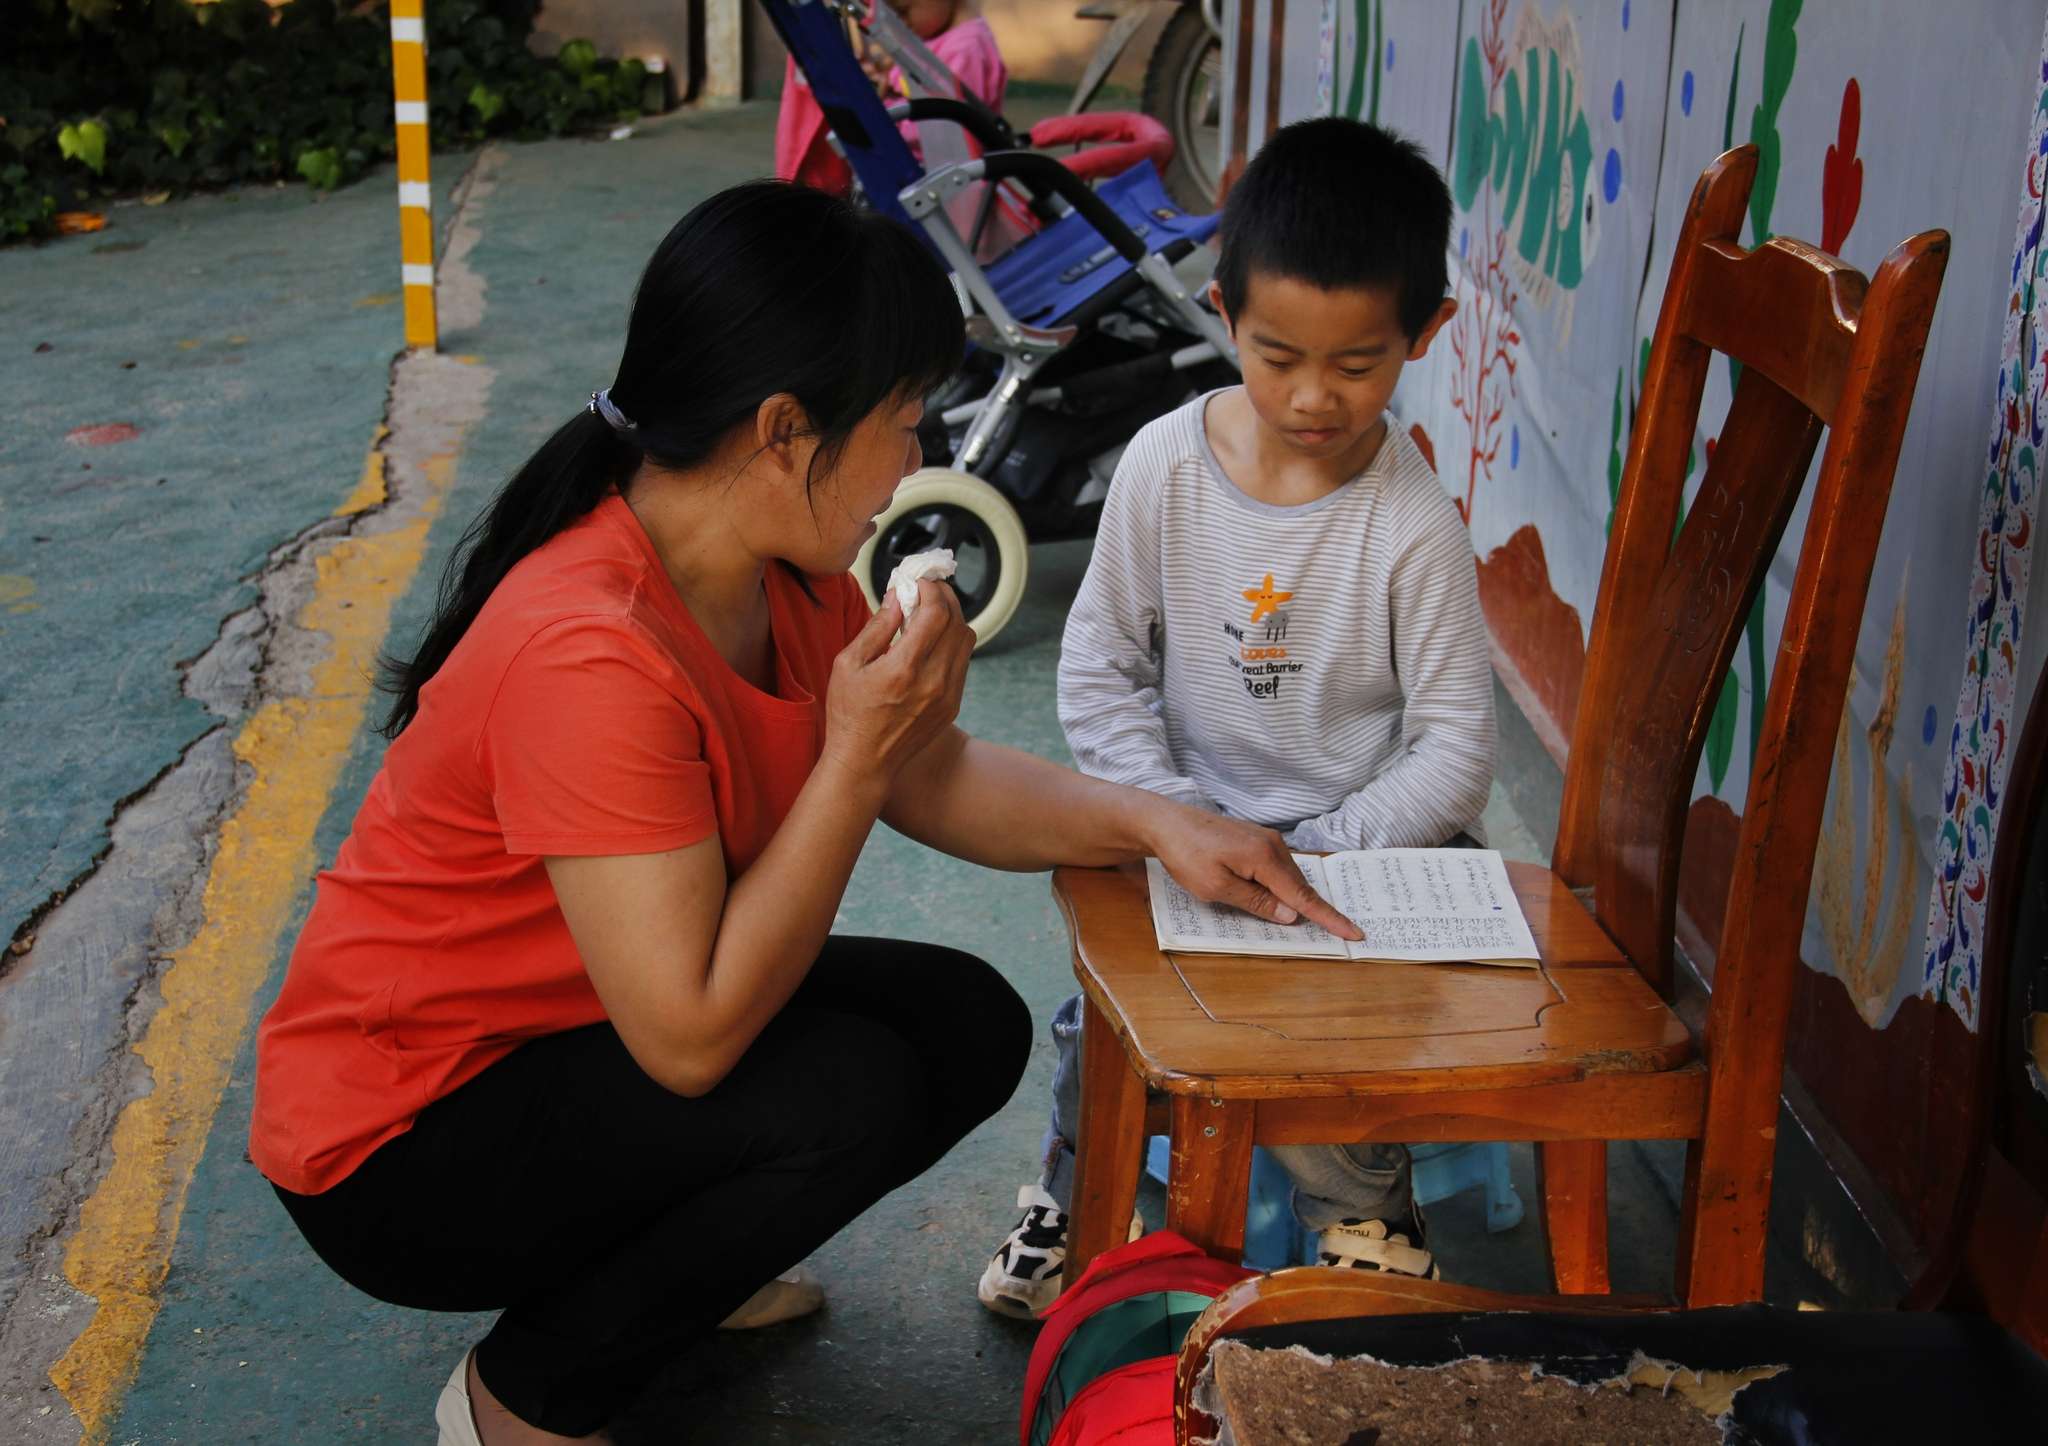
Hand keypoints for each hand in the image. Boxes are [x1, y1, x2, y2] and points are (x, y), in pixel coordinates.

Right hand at [821, 579, 973, 791]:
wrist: (864, 762)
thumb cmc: (848, 713)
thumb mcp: (849, 664)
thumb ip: (877, 626)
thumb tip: (898, 595)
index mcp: (904, 669)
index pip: (936, 613)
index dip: (931, 589)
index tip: (918, 582)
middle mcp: (933, 682)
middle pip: (957, 621)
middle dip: (944, 597)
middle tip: (927, 589)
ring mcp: (947, 695)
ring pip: (966, 639)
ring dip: (952, 618)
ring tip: (930, 612)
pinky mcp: (953, 704)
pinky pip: (963, 661)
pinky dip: (953, 642)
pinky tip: (932, 640)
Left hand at [1142, 801, 1362, 939]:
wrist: (1167, 822)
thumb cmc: (1187, 856)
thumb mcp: (1217, 888)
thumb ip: (1256, 902)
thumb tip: (1290, 914)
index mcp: (1265, 858)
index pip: (1303, 896)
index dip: (1329, 917)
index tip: (1353, 932)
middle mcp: (1272, 845)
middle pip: (1298, 886)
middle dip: (1312, 909)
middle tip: (1335, 930)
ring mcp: (1264, 838)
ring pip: (1286, 876)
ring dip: (1291, 896)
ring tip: (1295, 916)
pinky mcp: (1255, 838)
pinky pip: (1276, 867)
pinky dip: (1279, 883)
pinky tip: (1272, 893)